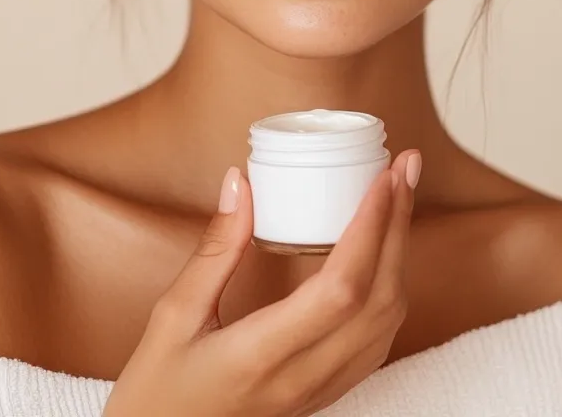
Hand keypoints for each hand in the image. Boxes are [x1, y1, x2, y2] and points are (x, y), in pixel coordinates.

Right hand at [102, 149, 419, 416]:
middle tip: (405, 168)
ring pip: (386, 323)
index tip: (382, 176)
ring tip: (398, 200)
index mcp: (261, 356)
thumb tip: (241, 183)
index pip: (341, 288)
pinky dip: (390, 290)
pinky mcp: (322, 395)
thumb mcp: (171, 317)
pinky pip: (376, 342)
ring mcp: (318, 392)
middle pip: (379, 299)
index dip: (371, 227)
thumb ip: (213, 251)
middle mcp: (302, 378)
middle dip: (399, 225)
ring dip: (400, 255)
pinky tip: (382, 257)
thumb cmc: (156, 396)